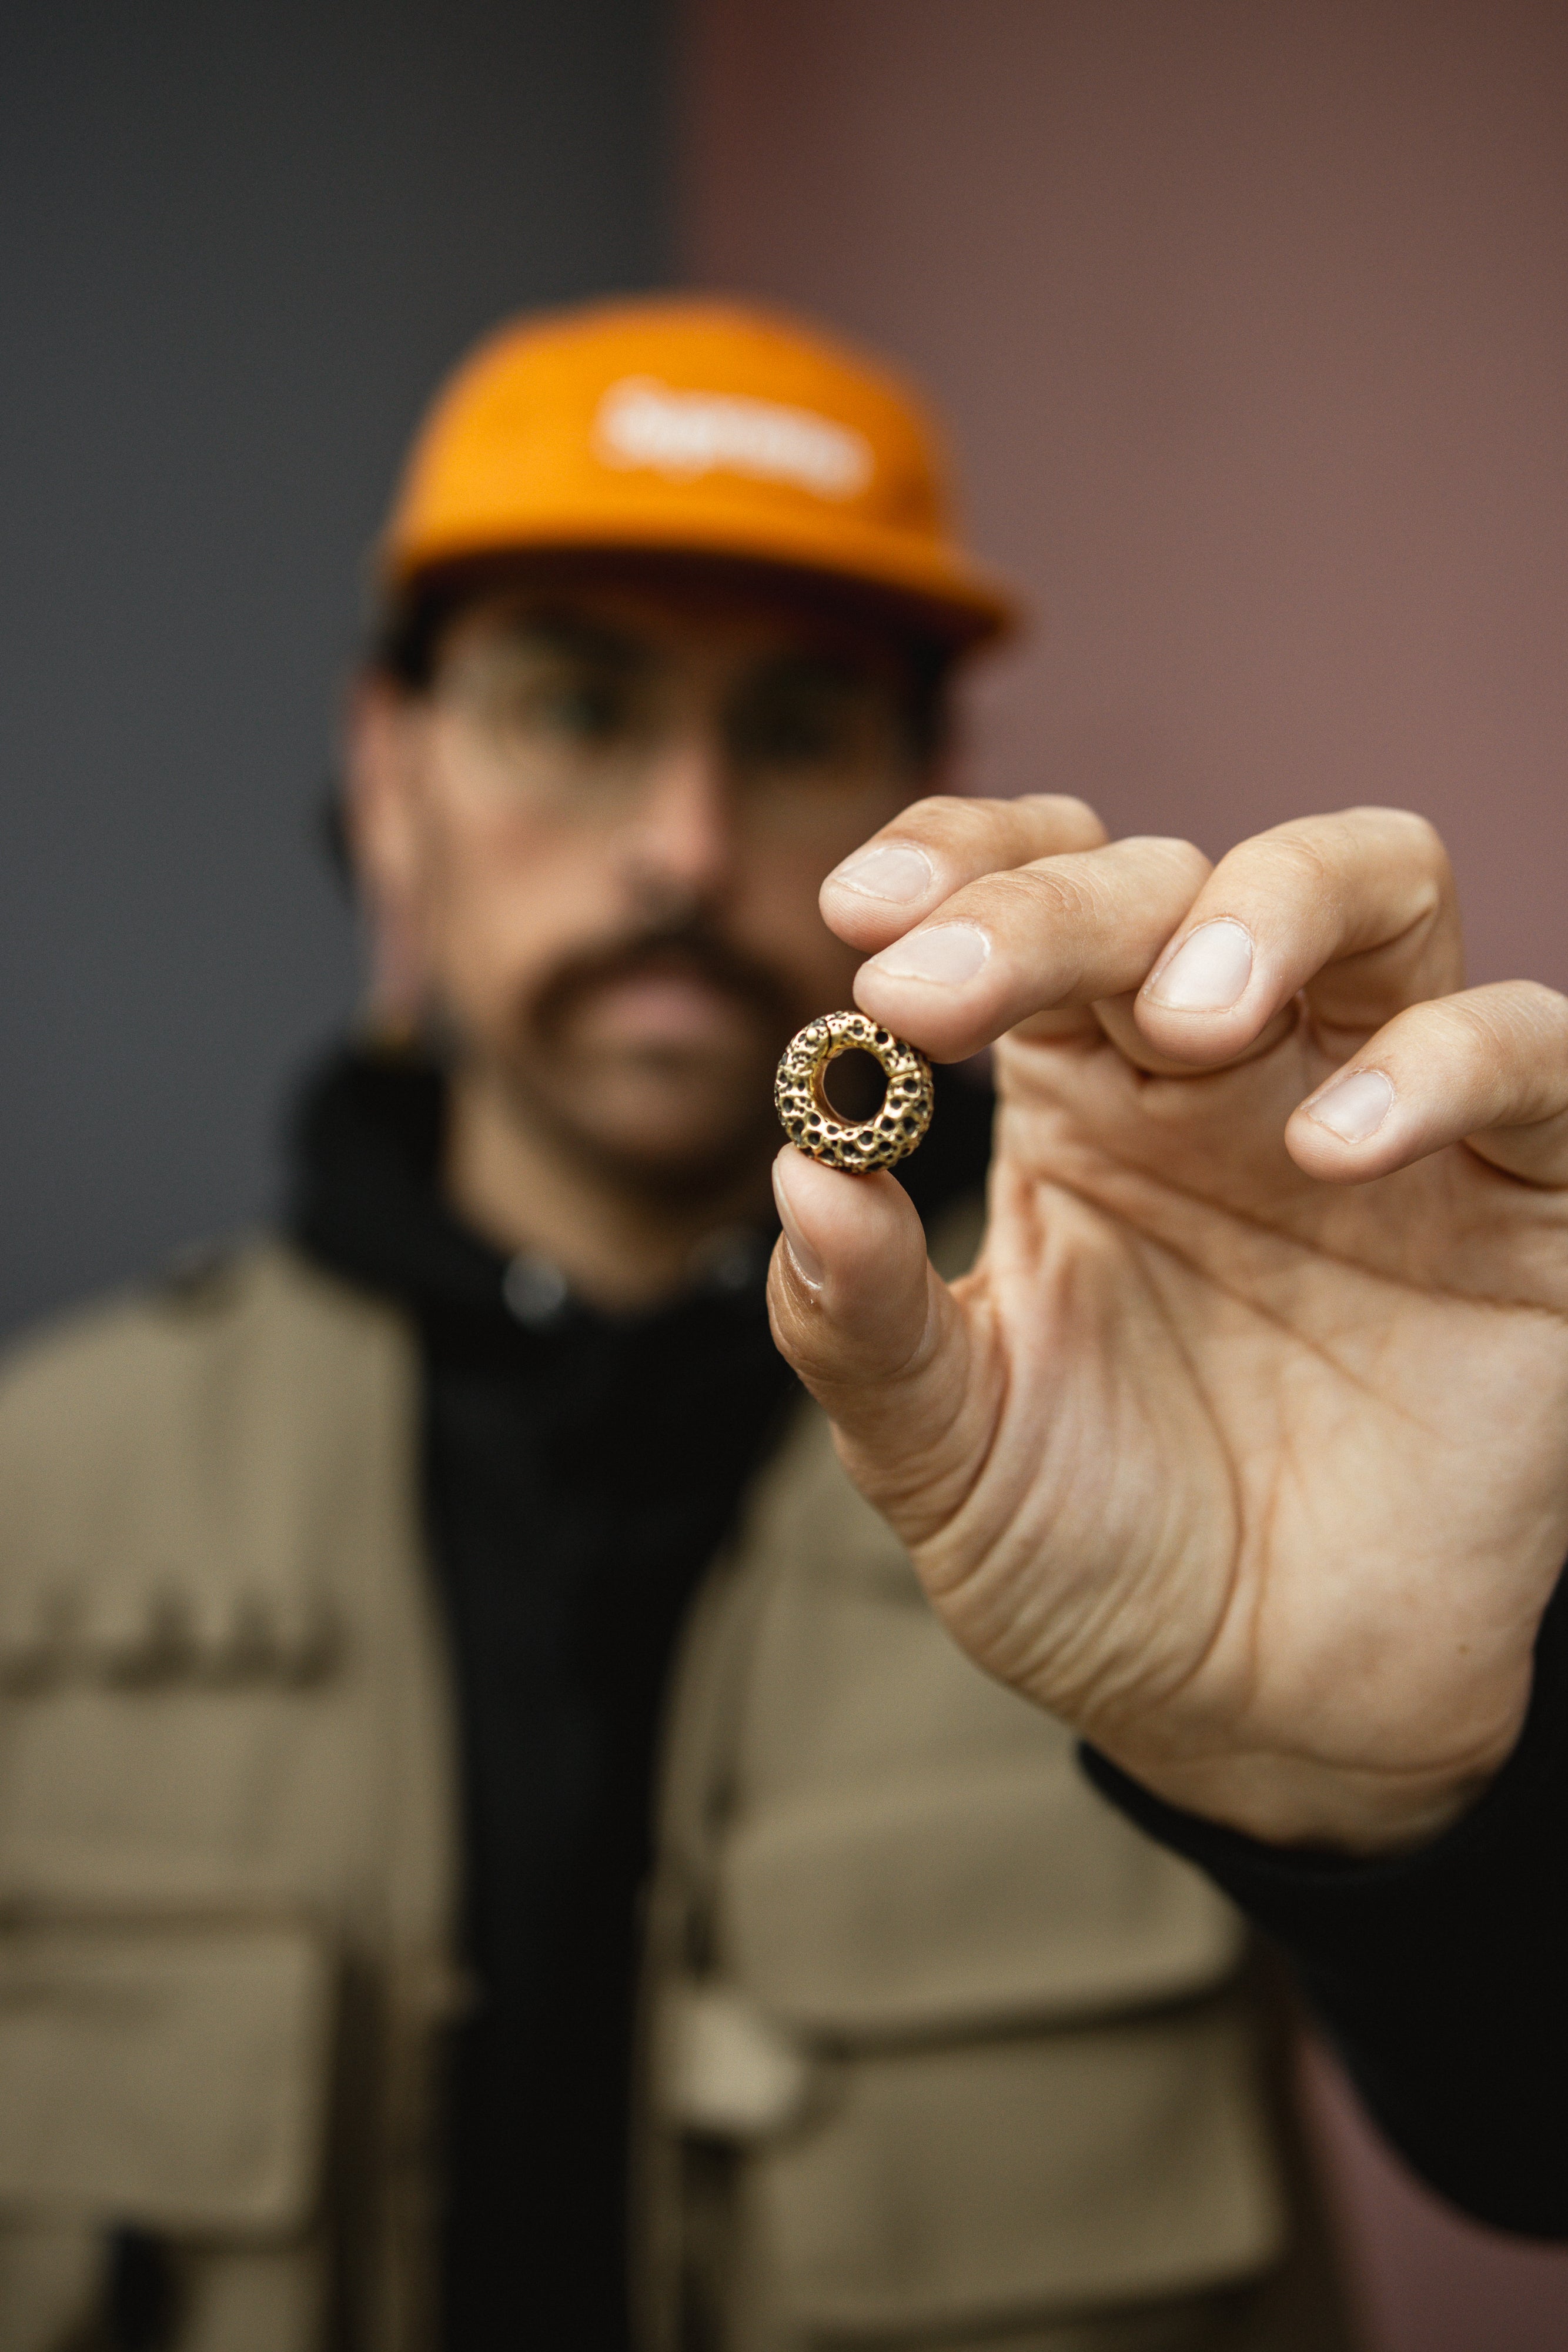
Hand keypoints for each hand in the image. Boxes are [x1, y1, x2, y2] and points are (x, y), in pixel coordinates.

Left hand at [768, 798, 1567, 1853]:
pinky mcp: (1529, 1204)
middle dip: (1055, 907)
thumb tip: (798, 1166)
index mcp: (1082, 1097)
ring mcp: (1389, 1122)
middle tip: (942, 993)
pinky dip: (1445, 1063)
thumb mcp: (945, 1455)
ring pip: (1379, 885)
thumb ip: (862, 1321)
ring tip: (1185, 1023)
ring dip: (1273, 907)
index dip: (958, 863)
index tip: (860, 912)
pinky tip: (1335, 1146)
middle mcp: (1232, 1077)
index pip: (1030, 892)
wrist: (1258, 1714)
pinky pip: (1534, 1056)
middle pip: (1169, 880)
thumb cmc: (1095, 1556)